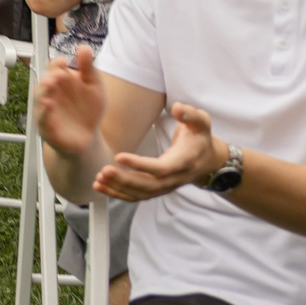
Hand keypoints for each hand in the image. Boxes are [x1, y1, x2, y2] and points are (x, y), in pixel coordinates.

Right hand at [34, 46, 107, 158]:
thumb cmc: (88, 111)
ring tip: (51, 84)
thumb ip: (89, 69)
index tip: (64, 61)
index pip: (54, 68)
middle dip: (49, 76)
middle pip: (44, 81)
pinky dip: (44, 111)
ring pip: (39, 97)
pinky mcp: (46, 126)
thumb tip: (85, 48)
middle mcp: (50, 94)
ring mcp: (46, 110)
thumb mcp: (94, 87)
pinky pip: (42, 118)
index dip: (56, 64)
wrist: (87, 138)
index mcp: (61, 82)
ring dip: (44, 90)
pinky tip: (49, 105)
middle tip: (58, 73)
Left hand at [101, 103, 222, 200]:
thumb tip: (177, 108)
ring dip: (118, 189)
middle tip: (104, 171)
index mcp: (184, 161)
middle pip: (148, 185)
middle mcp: (175, 178)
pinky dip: (118, 194)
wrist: (207, 160)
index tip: (119, 157)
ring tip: (98, 179)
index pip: (161, 168)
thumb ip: (191, 114)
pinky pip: (137, 196)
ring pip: (141, 194)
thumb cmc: (200, 138)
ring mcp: (166, 187)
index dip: (140, 165)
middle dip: (125, 180)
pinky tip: (100, 187)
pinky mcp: (157, 190)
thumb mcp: (201, 122)